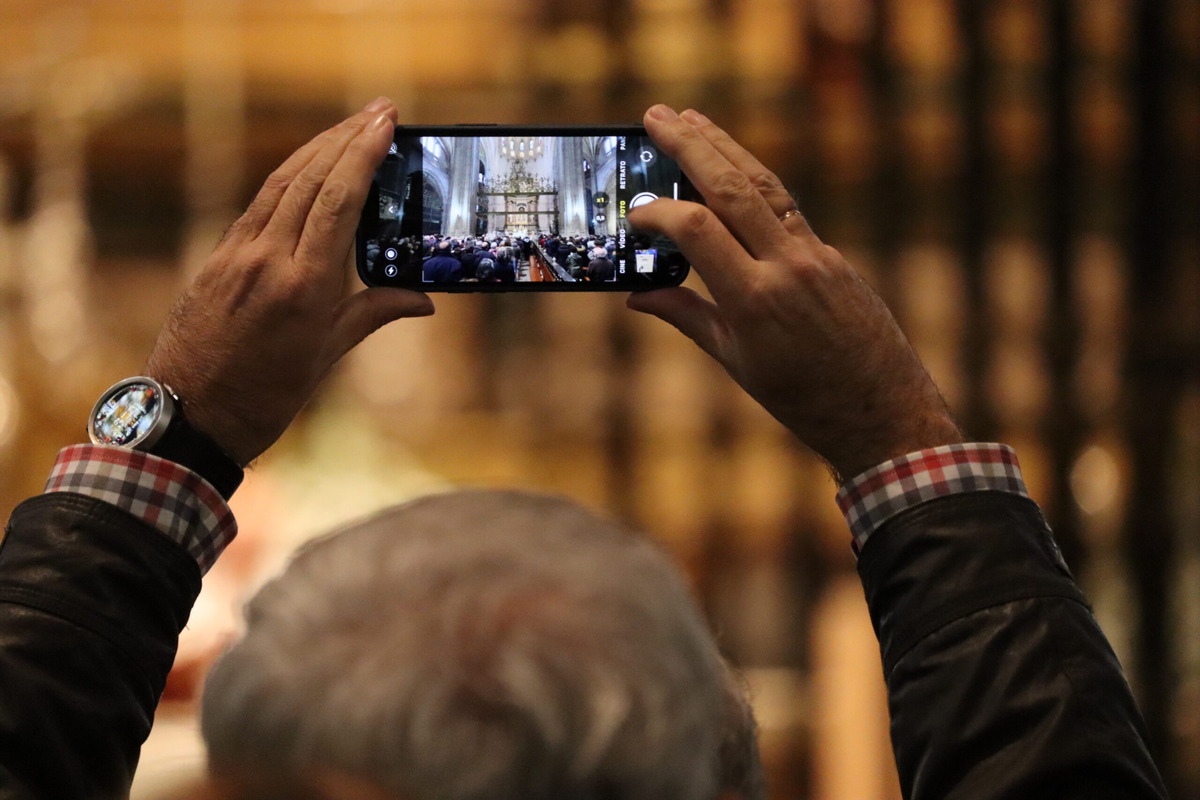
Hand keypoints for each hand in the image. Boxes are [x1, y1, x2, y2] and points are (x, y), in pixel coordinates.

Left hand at [144, 97, 434, 465]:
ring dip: (317, 148)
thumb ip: (373, 314)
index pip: (338, 200)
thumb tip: (423, 299)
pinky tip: (308, 168)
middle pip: (310, 179)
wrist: (190, 417)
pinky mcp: (217, 259)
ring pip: (281, 184)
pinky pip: (258, 205)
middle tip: (379, 110)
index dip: (363, 153)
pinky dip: (289, 178)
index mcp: (303, 286)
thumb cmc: (264, 397)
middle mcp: (267, 260)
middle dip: (346, 138)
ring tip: (349, 127)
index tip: (386, 122)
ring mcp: (236, 255)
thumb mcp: (327, 358)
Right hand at [627, 105, 960, 480]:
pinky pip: (787, 207)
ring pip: (765, 186)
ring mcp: (815, 256)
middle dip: (691, 147)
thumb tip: (638, 296)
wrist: (882, 411)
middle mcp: (788, 267)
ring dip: (726, 148)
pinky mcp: (831, 255)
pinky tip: (733, 168)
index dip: (658, 213)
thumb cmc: (803, 399)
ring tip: (692, 120)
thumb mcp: (736, 362)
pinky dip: (755, 182)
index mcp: (756, 300)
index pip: (698, 230)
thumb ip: (687, 318)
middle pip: (733, 188)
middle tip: (656, 116)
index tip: (633, 214)